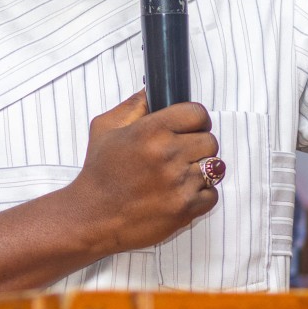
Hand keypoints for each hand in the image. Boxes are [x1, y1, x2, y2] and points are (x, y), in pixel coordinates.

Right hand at [69, 91, 219, 254]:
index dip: (196, 120)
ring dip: (201, 170)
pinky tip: (181, 193)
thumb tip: (153, 91)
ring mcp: (179, 183)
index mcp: (151, 130)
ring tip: (182, 174)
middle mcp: (168, 154)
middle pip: (210, 140)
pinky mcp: (185, 209)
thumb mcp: (105, 127)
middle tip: (182, 153)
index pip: (197, 113)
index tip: (189, 127)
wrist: (93, 217)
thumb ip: (133, 105)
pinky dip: (201, 195)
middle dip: (198, 145)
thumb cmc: (99, 172)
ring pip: (214, 167)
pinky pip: (212, 194)